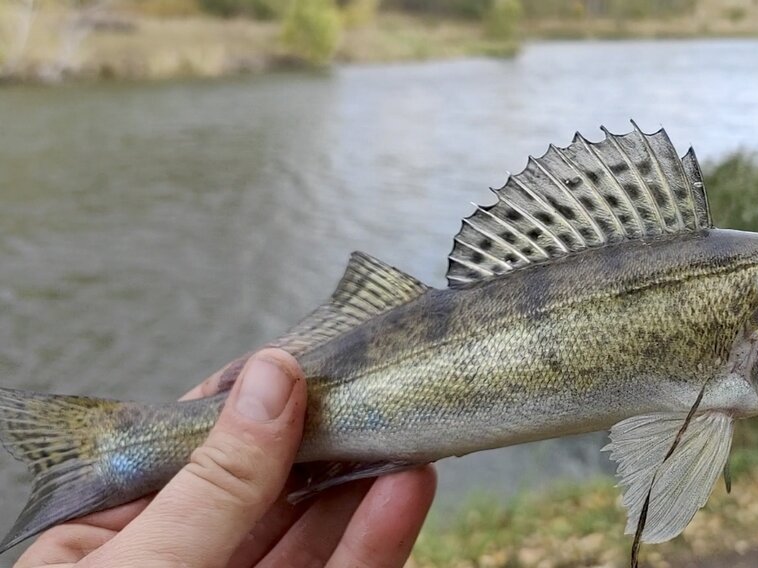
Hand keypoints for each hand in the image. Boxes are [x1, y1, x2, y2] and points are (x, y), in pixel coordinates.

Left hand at [15, 349, 435, 567]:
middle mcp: (177, 567)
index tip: (310, 358)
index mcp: (104, 541)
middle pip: (262, 488)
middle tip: (378, 388)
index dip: (250, 400)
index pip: (187, 450)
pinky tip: (404, 494)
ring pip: (310, 535)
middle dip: (323, 438)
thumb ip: (217, 486)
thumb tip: (269, 380)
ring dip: (362, 483)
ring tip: (408, 430)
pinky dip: (374, 537)